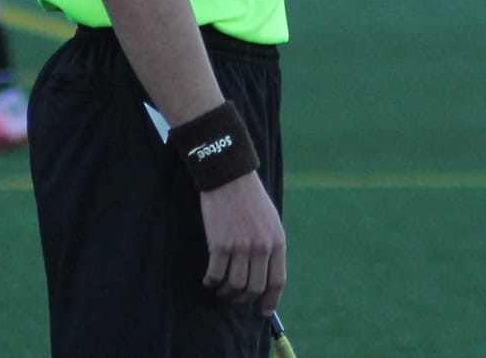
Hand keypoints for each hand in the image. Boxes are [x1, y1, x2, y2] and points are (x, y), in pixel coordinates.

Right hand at [198, 172, 286, 315]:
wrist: (228, 175)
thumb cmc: (249, 197)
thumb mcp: (270, 220)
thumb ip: (270, 246)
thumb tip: (265, 274)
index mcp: (277, 242)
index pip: (277, 281)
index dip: (270, 301)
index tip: (262, 311)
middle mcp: (261, 247)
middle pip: (254, 287)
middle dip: (243, 299)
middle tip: (234, 299)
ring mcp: (240, 247)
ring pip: (234, 285)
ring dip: (226, 293)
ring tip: (220, 289)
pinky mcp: (219, 244)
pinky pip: (215, 274)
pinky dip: (211, 281)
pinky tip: (208, 280)